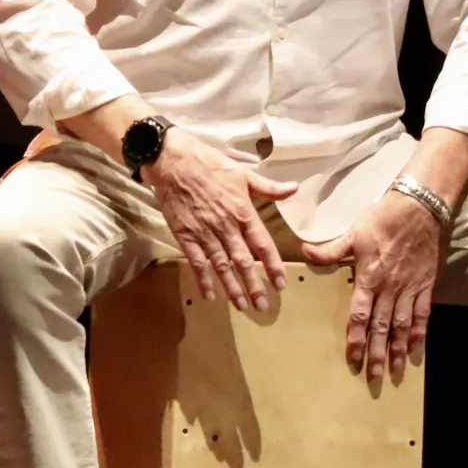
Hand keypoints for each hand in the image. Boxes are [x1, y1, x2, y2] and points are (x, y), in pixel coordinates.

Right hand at [141, 129, 297, 310]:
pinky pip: (196, 262)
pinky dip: (203, 279)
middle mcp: (226, 226)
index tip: (281, 283)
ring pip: (222, 266)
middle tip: (262, 306)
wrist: (173, 161)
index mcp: (243, 211)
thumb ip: (268, 187)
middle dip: (254, 285)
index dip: (273, 265)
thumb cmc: (209, 164)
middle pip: (243, 261)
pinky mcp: (185, 235)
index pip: (262, 244)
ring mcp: (204, 233)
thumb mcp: (243, 173)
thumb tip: (294, 189)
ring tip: (241, 306)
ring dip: (232, 288)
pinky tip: (210, 295)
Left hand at [304, 191, 443, 381]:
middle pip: (381, 328)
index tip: (353, 359)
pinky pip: (422, 316)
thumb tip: (305, 252)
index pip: (360, 315)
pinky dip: (420, 335)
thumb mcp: (352, 233)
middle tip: (373, 378)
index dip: (356, 339)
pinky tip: (416, 353)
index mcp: (369, 278)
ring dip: (397, 351)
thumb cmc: (382, 219)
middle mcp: (389, 289)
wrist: (419, 208)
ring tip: (394, 373)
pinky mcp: (425, 286)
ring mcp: (409, 289)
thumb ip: (330, 249)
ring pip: (402, 327)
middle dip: (376, 354)